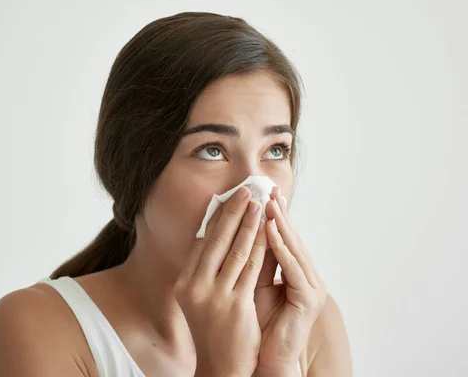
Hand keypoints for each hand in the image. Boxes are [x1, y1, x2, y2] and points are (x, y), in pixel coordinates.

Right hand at [174, 186, 267, 375]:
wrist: (222, 367)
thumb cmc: (215, 331)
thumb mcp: (201, 299)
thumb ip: (206, 271)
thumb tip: (215, 238)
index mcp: (184, 284)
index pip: (203, 243)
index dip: (217, 218)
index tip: (228, 199)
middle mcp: (194, 287)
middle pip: (217, 241)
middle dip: (233, 212)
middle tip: (245, 191)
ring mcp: (214, 296)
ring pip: (236, 250)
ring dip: (250, 224)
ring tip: (259, 204)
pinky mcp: (235, 305)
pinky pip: (252, 268)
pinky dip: (261, 246)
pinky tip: (268, 231)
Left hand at [253, 187, 326, 374]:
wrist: (263, 359)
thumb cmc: (256, 323)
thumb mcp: (252, 282)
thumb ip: (251, 259)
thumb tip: (235, 231)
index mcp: (294, 272)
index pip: (282, 238)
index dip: (272, 216)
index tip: (261, 194)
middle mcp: (307, 276)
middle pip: (291, 239)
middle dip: (279, 214)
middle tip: (269, 190)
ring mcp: (311, 287)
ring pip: (294, 249)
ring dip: (281, 225)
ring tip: (269, 204)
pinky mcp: (309, 299)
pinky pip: (293, 269)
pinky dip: (282, 249)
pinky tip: (271, 231)